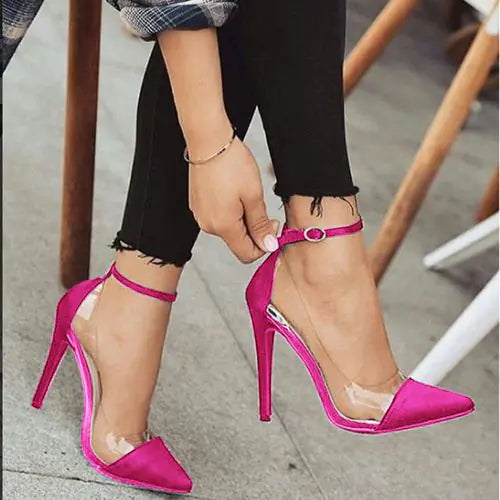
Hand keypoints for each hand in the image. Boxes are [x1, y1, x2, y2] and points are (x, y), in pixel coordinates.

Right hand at [188, 135, 278, 262]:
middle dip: (254, 230)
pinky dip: (231, 211)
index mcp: (223, 226)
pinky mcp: (198, 206)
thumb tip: (268, 246)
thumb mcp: (254, 196)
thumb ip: (260, 225)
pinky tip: (234, 191)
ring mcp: (201, 216)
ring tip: (246, 194)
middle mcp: (208, 225)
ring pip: (229, 229)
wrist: (209, 140)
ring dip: (243, 219)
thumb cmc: (232, 164)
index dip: (264, 244)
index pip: (247, 255)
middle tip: (261, 205)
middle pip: (238, 242)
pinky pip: (219, 217)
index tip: (272, 225)